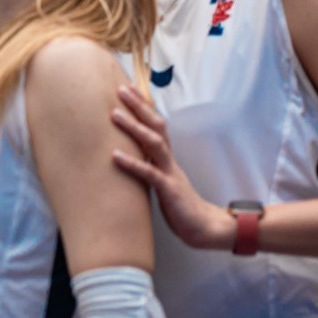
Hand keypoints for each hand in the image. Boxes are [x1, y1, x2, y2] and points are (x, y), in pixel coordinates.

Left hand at [110, 84, 235, 250]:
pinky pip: (149, 173)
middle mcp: (169, 161)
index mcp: (167, 158)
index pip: (156, 125)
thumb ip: (150, 166)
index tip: (128, 89)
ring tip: (114, 114)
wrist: (204, 228)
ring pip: (153, 143)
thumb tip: (129, 155)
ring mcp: (170, 173)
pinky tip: (114, 155)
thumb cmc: (180, 205)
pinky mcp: (169, 190)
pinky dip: (131, 163)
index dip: (143, 107)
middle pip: (156, 126)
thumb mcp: (163, 180)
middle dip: (139, 106)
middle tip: (120, 89)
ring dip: (133, 127)